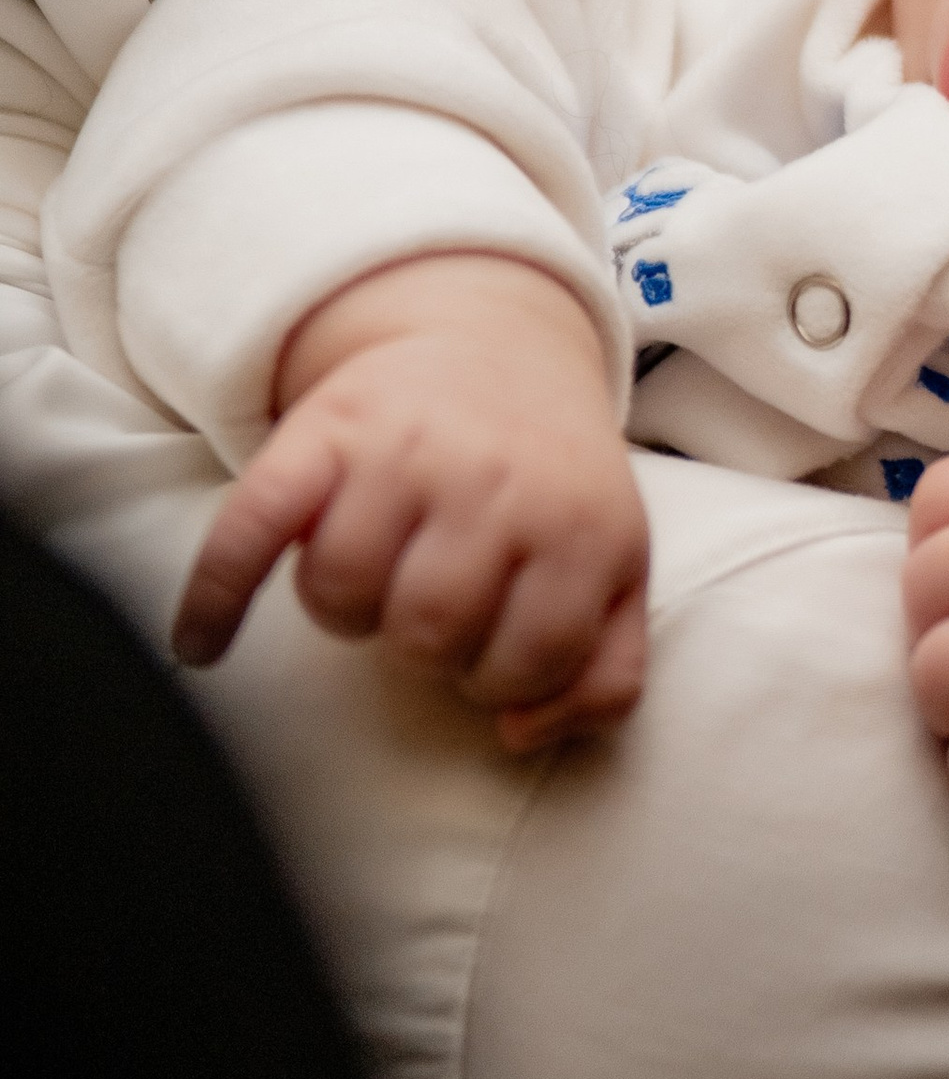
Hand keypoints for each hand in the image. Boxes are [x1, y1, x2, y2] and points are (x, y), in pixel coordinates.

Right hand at [173, 253, 648, 754]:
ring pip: (341, 593)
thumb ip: (604, 673)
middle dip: (423, 644)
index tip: (491, 642)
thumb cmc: (552, 482)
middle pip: (426, 633)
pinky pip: (252, 531)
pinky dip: (216, 597)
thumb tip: (520, 734)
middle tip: (430, 602)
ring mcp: (405, 449)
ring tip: (375, 573)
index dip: (499, 675)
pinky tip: (203, 644)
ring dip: (347, 609)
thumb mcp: (614, 567)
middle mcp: (495, 480)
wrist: (495, 344)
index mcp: (579, 524)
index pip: (528, 664)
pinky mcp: (323, 430)